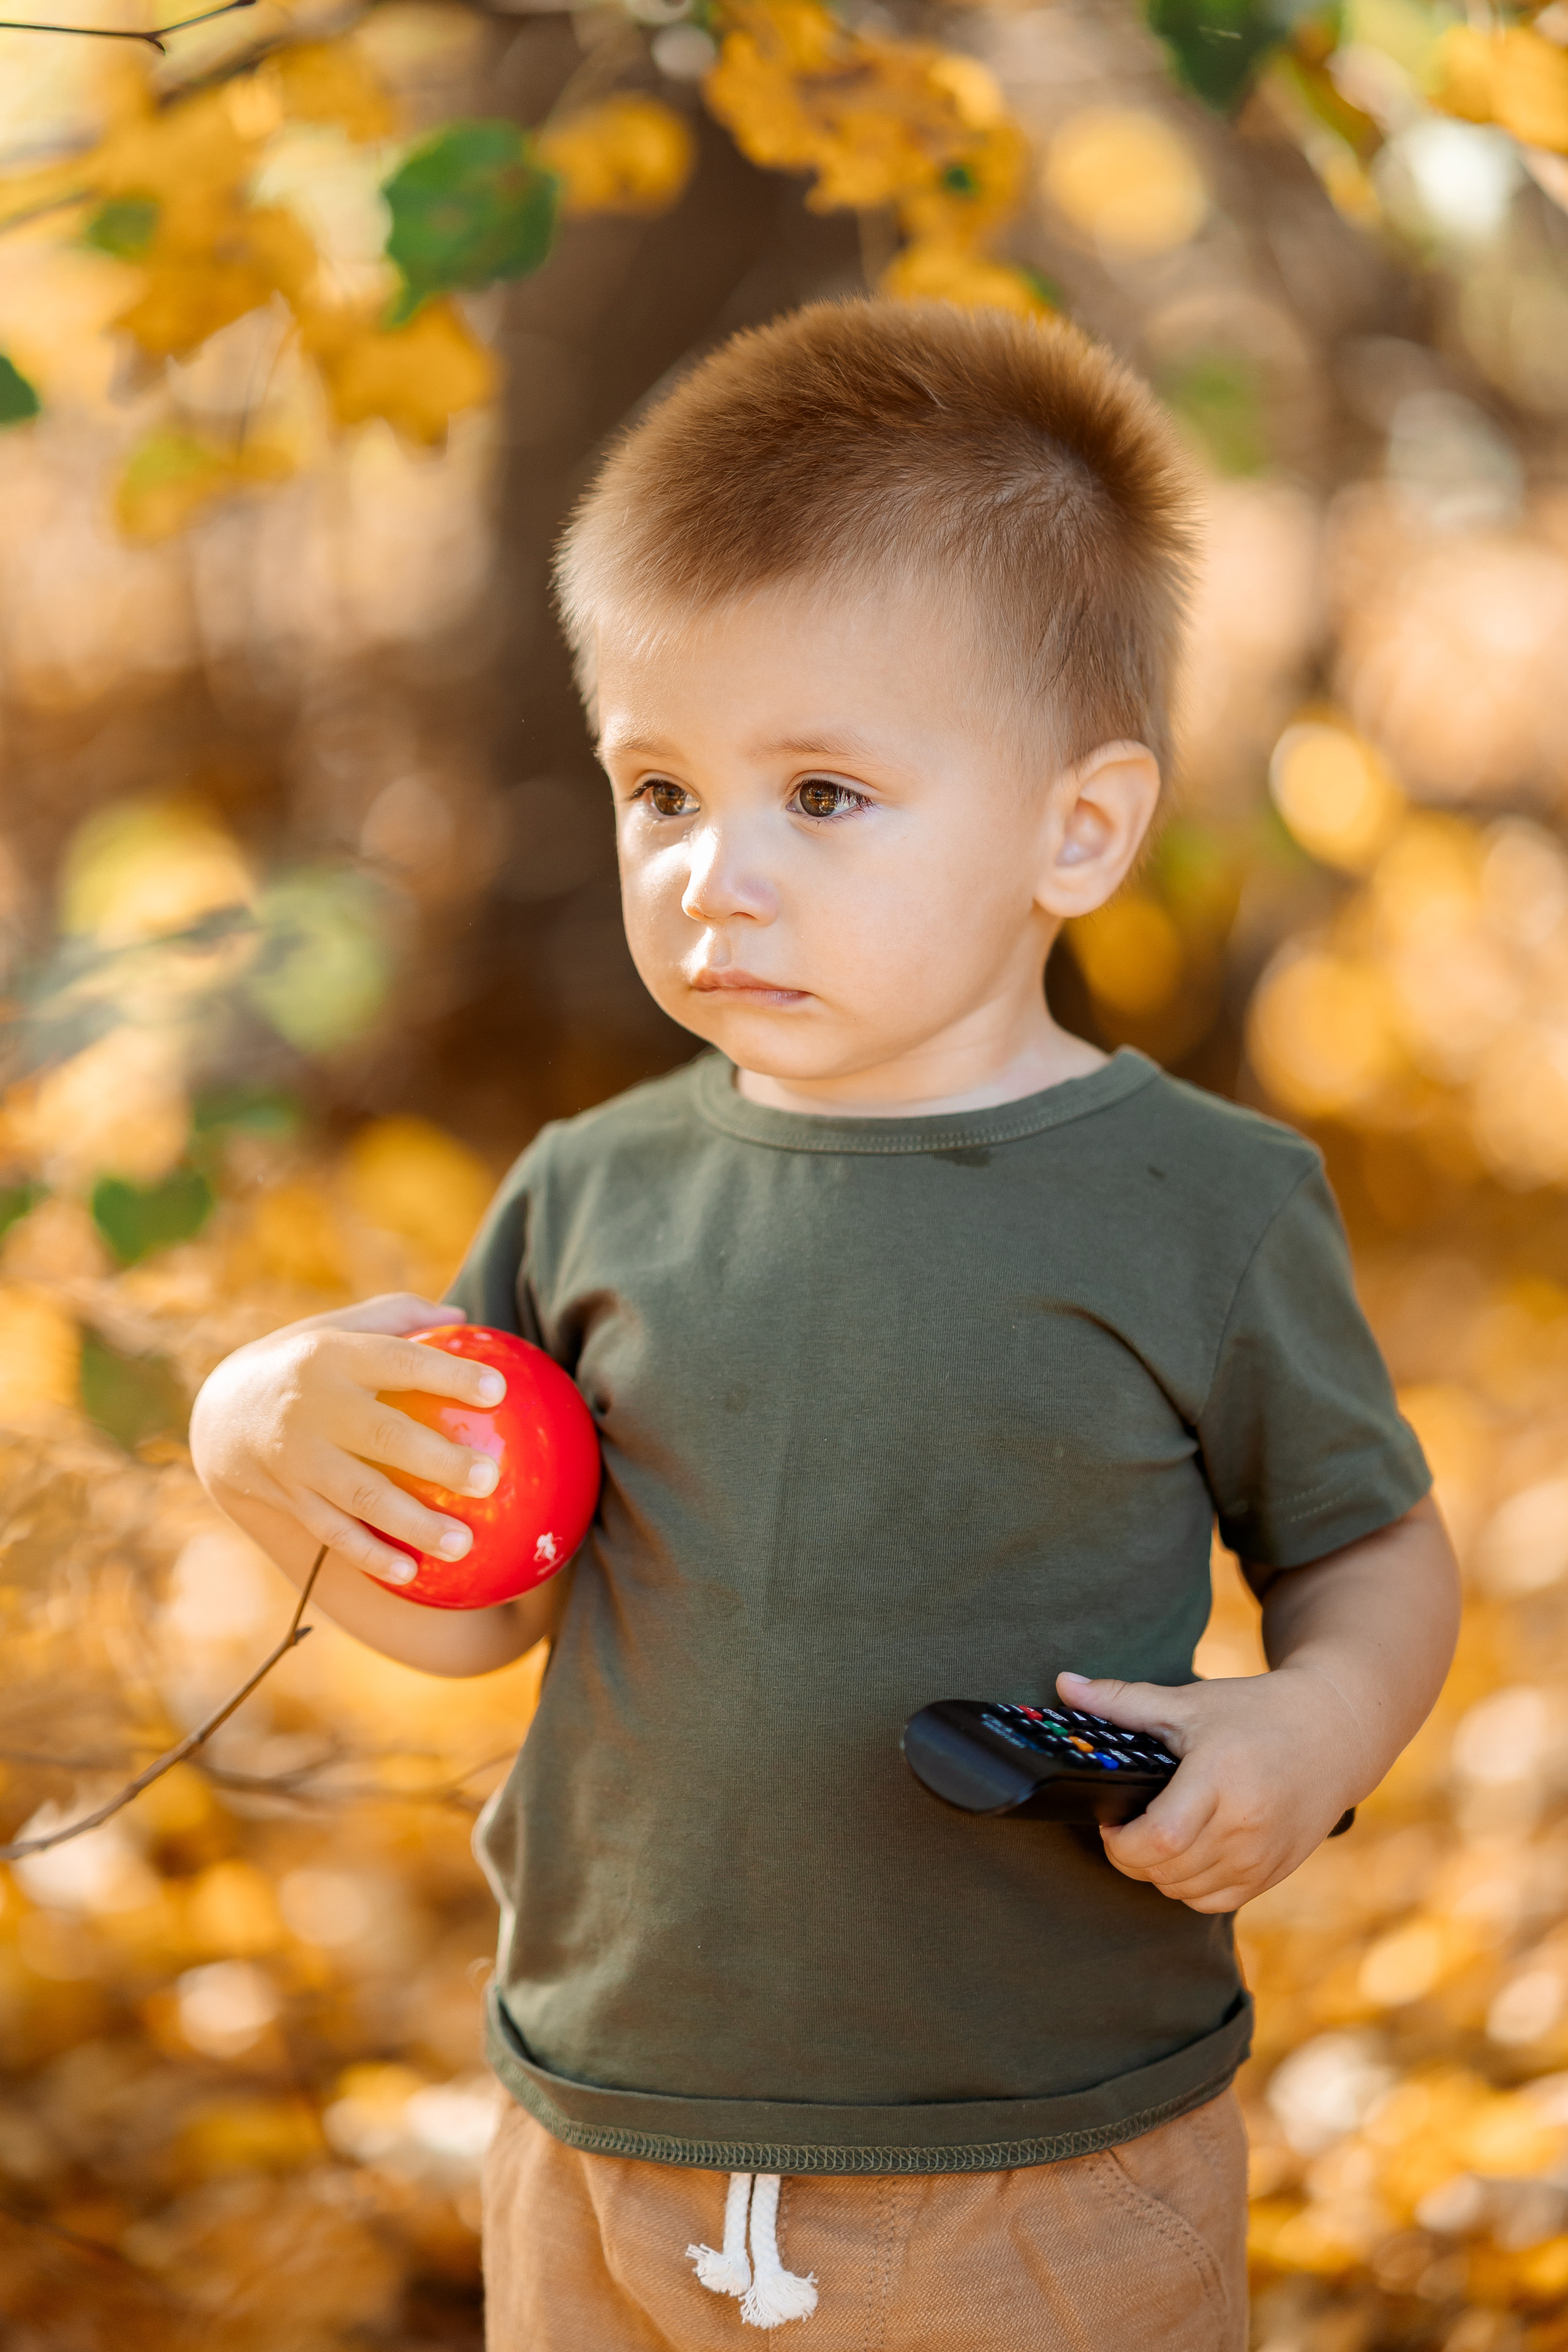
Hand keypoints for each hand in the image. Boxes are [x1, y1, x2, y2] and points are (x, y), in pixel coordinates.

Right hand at [190, 1293, 506, 1588]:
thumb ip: (399, 1316)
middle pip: (382, 1435)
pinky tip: (411, 1573)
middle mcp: (313, 1406)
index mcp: (334, 1355)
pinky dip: (369, 1555)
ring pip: (360, 1496)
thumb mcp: (339, 1327)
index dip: (447, 1374)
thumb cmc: (308, 1363)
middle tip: (489, 1479)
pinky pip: (332, 1532)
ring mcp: (298, 1457)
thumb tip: (462, 1317)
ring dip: (413, 1523)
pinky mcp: (289, 1497)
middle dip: (437, 1460)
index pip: (398, 1360)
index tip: (498, 1390)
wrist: (224, 1415)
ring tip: (463, 1544)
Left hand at [1056, 1664, 1367, 1913]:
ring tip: (1157, 1835)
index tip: (1111, 1820)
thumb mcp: (1188, 1702)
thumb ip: (1121, 1700)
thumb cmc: (1255, 1713)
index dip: (1120, 1841)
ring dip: (1158, 1873)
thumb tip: (1063, 1684)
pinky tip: (1188, 1852)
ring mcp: (1263, 1857)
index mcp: (1220, 1779)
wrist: (1334, 1734)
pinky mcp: (1274, 1874)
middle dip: (1130, 1856)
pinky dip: (1189, 1886)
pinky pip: (1214, 1902)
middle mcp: (1246, 1826)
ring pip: (1184, 1892)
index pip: (1158, 1839)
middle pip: (1165, 1871)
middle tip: (1126, 1826)